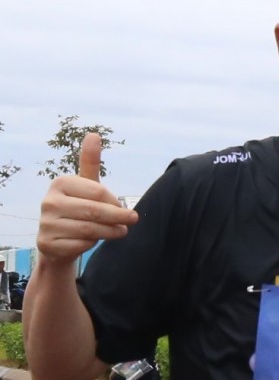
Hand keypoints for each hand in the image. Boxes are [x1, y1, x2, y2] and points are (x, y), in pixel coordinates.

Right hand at [36, 132, 137, 261]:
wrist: (59, 239)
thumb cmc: (78, 206)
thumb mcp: (86, 185)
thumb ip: (90, 162)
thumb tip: (93, 134)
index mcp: (60, 183)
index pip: (98, 192)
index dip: (115, 202)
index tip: (124, 207)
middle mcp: (48, 202)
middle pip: (94, 211)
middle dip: (118, 217)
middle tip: (133, 220)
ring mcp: (46, 224)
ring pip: (89, 230)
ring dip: (110, 232)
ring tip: (121, 231)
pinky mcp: (47, 244)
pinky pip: (80, 245)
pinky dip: (93, 244)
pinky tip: (95, 240)